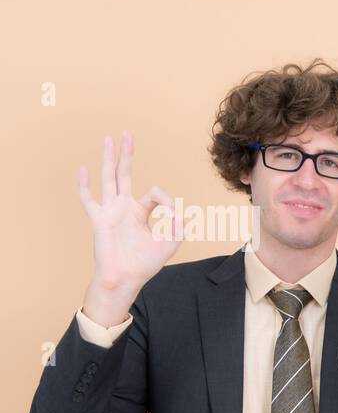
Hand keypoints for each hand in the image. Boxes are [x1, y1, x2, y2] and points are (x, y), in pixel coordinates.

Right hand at [78, 132, 183, 325]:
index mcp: (140, 211)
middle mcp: (124, 207)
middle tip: (127, 134)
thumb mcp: (171, 242)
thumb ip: (180, 225)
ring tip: (109, 139)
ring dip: (109, 159)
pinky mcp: (100, 219)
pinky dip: (85, 185)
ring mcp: (110, 211)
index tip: (173, 216)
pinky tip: (83, 168)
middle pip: (125, 174)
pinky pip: (89, 199)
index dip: (167, 201)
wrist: (126, 278)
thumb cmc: (145, 263)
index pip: (155, 193)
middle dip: (128, 154)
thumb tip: (179, 211)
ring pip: (109, 178)